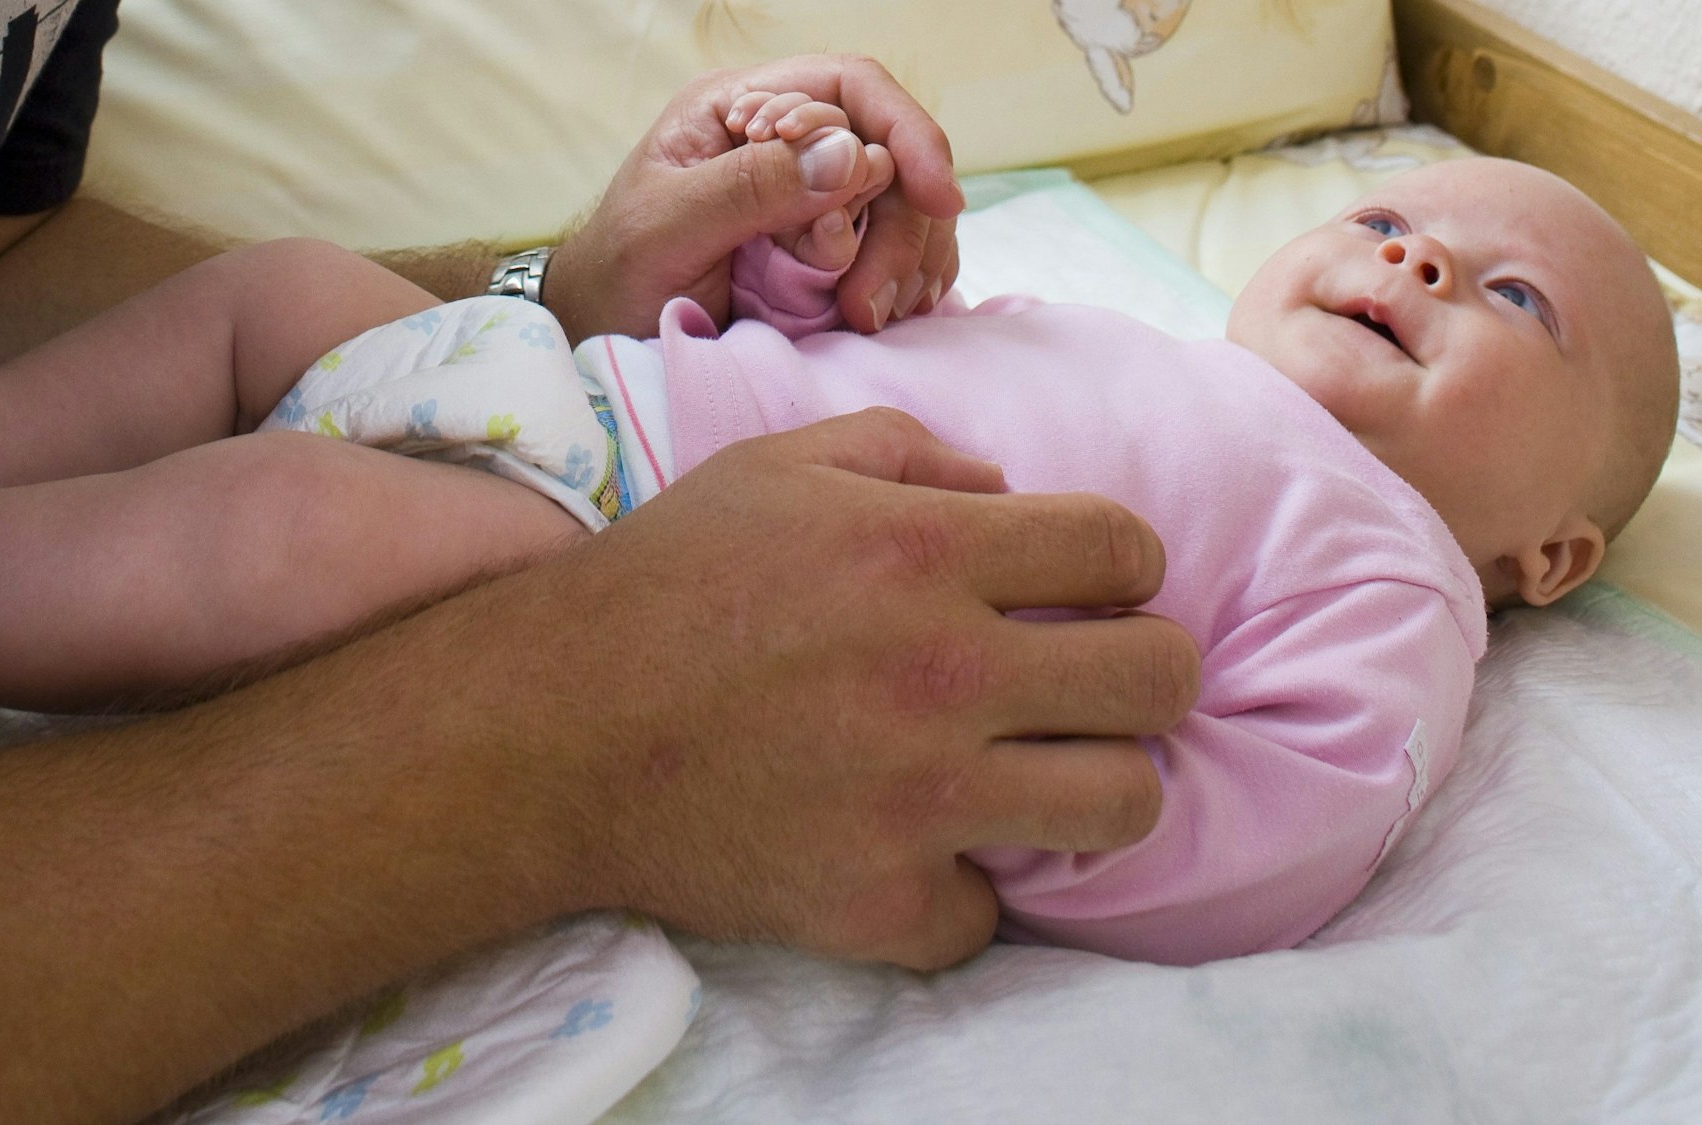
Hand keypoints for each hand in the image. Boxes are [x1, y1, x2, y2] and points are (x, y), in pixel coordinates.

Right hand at [425, 409, 1196, 969]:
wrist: (543, 733)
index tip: (1091, 590)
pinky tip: (914, 854)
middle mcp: (940, 671)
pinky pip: (990, 915)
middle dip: (1141, 674)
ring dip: (1090, 788)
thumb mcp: (773, 470)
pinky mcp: (877, 900)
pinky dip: (958, 890)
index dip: (1124, 568)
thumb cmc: (659, 588)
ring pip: (1122, 806)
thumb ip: (906, 451)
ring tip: (1037, 775)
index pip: (1125, 550)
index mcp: (923, 550)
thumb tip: (1005, 487)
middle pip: (1159, 680)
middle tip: (1086, 684)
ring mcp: (917, 797)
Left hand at [544, 55, 963, 341]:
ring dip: (908, 262)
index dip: (906, 132)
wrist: (603, 331)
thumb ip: (748, 186)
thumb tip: (851, 154)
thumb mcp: (667, 227)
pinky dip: (907, 284)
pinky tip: (890, 315)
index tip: (939, 197)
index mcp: (741, 108)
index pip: (852, 87)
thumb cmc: (618, 274)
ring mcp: (812, 195)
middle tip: (870, 302)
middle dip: (902, 225)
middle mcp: (787, 141)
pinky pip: (895, 252)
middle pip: (891, 153)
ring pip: (904, 206)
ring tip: (872, 318)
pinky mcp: (828, 248)